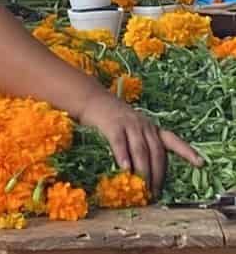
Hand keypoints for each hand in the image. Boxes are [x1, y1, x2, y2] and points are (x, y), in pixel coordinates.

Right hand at [79, 89, 203, 197]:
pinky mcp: (112, 125)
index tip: (201, 163)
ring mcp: (129, 124)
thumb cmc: (112, 120)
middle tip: (155, 192)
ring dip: (144, 170)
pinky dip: (123, 156)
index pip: (173, 140)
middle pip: (156, 152)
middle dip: (158, 174)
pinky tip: (125, 168)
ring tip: (144, 186)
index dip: (187, 152)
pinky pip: (120, 142)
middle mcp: (144, 125)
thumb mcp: (132, 130)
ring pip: (141, 150)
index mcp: (151, 128)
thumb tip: (143, 178)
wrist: (92, 100)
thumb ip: (140, 148)